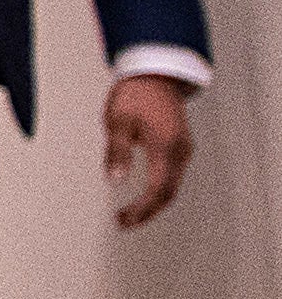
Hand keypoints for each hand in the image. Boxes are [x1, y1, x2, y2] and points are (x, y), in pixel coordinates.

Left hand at [107, 75, 194, 228]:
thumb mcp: (117, 122)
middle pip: (168, 193)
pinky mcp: (181, 146)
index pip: (156, 188)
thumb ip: (117, 152)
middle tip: (124, 223)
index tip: (123, 219)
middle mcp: (179, 151)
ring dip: (154, 204)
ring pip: (173, 186)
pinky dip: (160, 191)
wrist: (155, 75)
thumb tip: (115, 181)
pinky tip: (144, 197)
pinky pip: (173, 176)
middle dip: (147, 212)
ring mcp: (183, 149)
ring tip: (131, 215)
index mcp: (164, 146)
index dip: (141, 208)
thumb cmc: (133, 96)